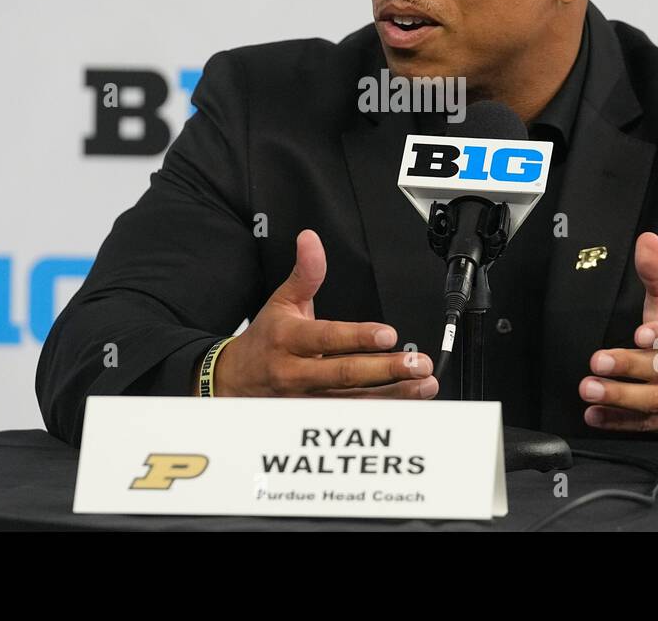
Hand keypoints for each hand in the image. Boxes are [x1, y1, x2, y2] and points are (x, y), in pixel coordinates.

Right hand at [209, 229, 438, 398]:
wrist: (234, 381)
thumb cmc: (266, 339)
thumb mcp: (281, 301)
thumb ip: (305, 272)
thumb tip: (310, 239)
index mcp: (288, 339)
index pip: (326, 338)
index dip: (358, 337)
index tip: (388, 334)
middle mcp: (296, 373)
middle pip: (344, 375)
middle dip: (385, 370)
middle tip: (417, 363)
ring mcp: (304, 400)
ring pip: (353, 402)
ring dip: (393, 395)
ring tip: (423, 384)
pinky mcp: (313, 418)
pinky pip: (351, 416)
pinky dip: (382, 411)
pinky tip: (407, 402)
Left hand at [580, 232, 657, 434]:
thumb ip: (657, 273)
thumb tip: (646, 238)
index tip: (641, 334)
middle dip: (632, 367)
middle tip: (598, 361)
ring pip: (656, 401)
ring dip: (621, 398)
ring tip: (589, 389)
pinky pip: (645, 425)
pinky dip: (618, 422)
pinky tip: (593, 415)